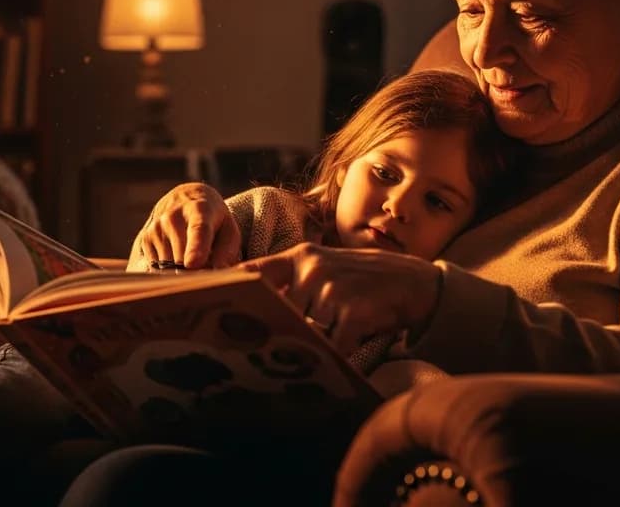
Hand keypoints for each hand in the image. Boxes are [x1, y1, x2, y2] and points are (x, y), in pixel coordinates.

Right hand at [135, 182, 241, 270]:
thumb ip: (226, 251)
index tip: (193, 264)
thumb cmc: (213, 220)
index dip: (196, 249)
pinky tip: (176, 256)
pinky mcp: (145, 238)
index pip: (198, 230)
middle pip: (181, 258)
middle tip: (204, 269)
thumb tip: (219, 270)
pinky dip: (168, 270)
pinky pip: (156, 267)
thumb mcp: (228, 229)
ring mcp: (156, 227)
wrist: (185, 198)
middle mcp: (173, 216)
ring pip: (168, 266)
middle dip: (193, 273)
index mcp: (200, 210)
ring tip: (190, 257)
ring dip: (181, 272)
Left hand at [239, 243, 443, 355]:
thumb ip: (291, 282)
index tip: (207, 307)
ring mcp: (331, 288)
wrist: (413, 282)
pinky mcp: (352, 310)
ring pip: (302, 331)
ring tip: (308, 356)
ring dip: (307, 348)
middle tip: (259, 352)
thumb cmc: (361, 281)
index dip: (229, 289)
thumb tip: (252, 310)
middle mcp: (311, 267)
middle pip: (275, 311)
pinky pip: (331, 346)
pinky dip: (332, 358)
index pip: (253, 271)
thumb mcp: (324, 269)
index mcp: (300, 256)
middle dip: (272, 333)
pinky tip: (335, 362)